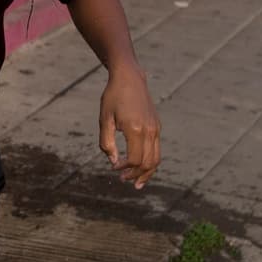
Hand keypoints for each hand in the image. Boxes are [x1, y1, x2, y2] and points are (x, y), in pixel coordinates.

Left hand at [98, 65, 160, 188]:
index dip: (125, 169)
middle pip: (149, 163)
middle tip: (124, 181)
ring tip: (137, 183)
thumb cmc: (113, 97)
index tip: (114, 170)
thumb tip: (113, 162)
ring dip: (147, 173)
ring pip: (156, 158)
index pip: (135, 159)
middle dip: (137, 175)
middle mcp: (149, 131)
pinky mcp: (157, 126)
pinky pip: (157, 150)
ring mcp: (156, 129)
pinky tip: (141, 167)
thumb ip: (107, 142)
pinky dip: (150, 162)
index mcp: (135, 129)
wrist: (130, 79)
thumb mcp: (104, 119)